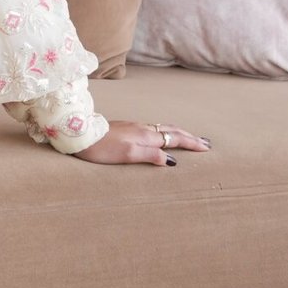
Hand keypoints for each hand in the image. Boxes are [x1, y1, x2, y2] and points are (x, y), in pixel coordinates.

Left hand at [75, 118, 210, 166]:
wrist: (81, 135)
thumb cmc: (102, 148)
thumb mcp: (128, 154)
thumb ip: (150, 155)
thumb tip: (171, 160)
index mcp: (146, 136)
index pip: (175, 139)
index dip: (191, 143)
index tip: (206, 148)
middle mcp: (143, 129)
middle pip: (172, 130)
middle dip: (190, 136)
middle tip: (205, 142)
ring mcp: (135, 127)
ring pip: (163, 128)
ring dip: (179, 133)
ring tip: (189, 138)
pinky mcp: (127, 128)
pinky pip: (154, 129)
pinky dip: (166, 132)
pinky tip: (163, 136)